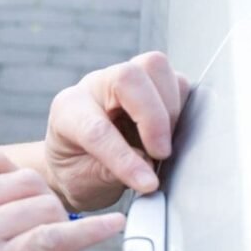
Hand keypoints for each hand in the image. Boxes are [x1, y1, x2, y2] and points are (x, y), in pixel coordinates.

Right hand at [0, 147, 123, 250]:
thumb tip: (29, 204)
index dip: (23, 180)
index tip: (37, 206)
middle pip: (26, 181)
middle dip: (51, 207)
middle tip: (56, 245)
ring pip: (45, 206)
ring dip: (67, 231)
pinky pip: (58, 236)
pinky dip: (92, 231)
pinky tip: (111, 228)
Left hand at [45, 51, 189, 210]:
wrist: (77, 162)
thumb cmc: (78, 171)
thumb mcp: (83, 183)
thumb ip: (110, 173)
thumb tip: (146, 162)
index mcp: (69, 111)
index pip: (97, 128)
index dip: (124, 158)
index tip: (147, 183)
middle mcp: (95, 87)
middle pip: (128, 76)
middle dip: (153, 117)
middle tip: (160, 154)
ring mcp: (122, 79)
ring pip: (155, 67)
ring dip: (170, 108)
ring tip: (163, 143)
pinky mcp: (149, 83)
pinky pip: (176, 80)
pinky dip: (181, 106)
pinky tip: (171, 132)